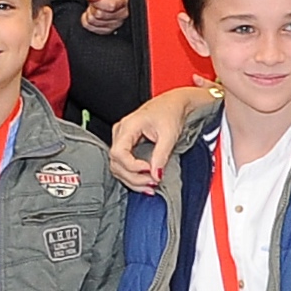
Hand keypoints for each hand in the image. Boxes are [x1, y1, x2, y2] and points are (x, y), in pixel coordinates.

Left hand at [79, 0, 129, 35]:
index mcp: (122, 0)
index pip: (111, 6)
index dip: (98, 2)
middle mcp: (122, 14)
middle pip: (100, 15)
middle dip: (93, 7)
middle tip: (94, 3)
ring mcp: (115, 24)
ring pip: (94, 22)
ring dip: (90, 14)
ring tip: (95, 8)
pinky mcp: (107, 31)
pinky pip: (91, 27)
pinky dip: (88, 21)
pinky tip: (93, 15)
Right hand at [104, 82, 218, 193]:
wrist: (174, 104)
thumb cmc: (170, 112)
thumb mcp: (169, 135)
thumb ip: (161, 155)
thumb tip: (156, 175)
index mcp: (128, 126)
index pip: (119, 152)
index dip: (132, 166)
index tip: (148, 170)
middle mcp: (120, 133)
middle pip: (116, 163)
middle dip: (133, 177)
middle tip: (152, 183)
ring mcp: (122, 139)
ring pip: (117, 167)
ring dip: (132, 180)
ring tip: (150, 186)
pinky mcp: (127, 146)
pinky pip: (123, 165)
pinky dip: (133, 176)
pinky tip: (145, 182)